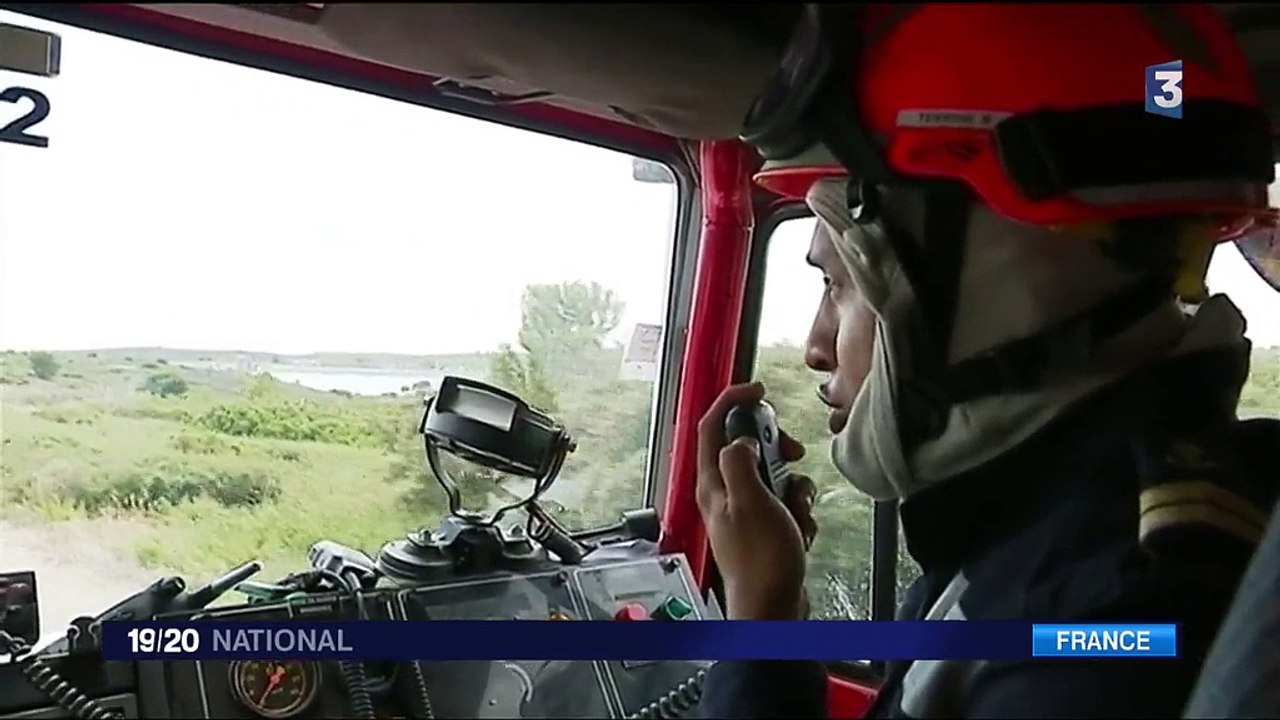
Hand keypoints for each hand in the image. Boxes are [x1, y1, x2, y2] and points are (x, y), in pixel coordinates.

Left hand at [696, 382, 817, 619]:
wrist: (775, 610)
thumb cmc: (761, 562)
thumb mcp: (750, 501)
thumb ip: (741, 461)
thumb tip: (740, 441)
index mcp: (712, 484)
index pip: (710, 427)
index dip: (731, 401)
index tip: (758, 390)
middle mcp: (724, 495)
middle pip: (748, 448)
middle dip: (775, 449)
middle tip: (791, 454)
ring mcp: (746, 513)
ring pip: (774, 476)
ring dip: (794, 487)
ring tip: (796, 512)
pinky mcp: (767, 530)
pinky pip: (788, 503)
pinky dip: (799, 512)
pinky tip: (799, 531)